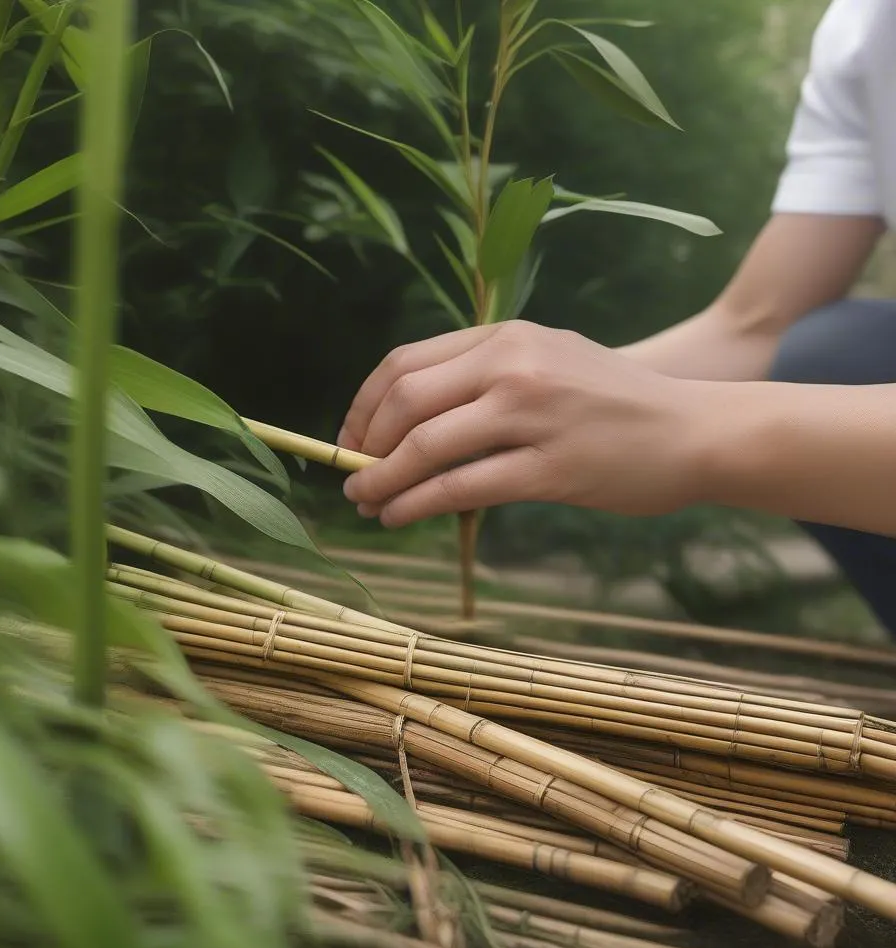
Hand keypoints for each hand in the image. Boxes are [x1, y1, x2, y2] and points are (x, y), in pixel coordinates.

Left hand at [338, 320, 710, 527]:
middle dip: (364, 443)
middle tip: (351, 475)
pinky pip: (462, 488)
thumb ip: (485, 376)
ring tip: (364, 502)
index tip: (350, 437)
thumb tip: (410, 419)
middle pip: (406, 401)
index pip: (405, 362)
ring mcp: (532, 415)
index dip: (363, 404)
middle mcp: (514, 365)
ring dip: (381, 480)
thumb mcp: (548, 361)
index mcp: (506, 336)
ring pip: (426, 447)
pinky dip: (417, 504)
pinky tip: (399, 516)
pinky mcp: (550, 468)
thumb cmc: (614, 402)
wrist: (693, 430)